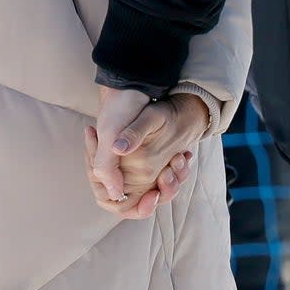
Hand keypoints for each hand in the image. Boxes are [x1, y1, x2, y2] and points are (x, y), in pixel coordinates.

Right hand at [85, 92, 208, 219]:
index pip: (115, 203)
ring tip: (179, 159)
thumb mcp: (110, 134)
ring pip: (155, 188)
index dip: (135, 206)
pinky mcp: (150, 156)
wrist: (139, 83)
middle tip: (171, 172)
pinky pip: (165, 175)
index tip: (154, 194)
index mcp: (105, 166)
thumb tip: (115, 196)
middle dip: (161, 190)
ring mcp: (135, 162)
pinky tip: (184, 155)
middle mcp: (119, 168)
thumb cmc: (121, 107)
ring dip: (172, 179)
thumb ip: (106, 167)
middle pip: (141, 199)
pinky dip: (177, 169)